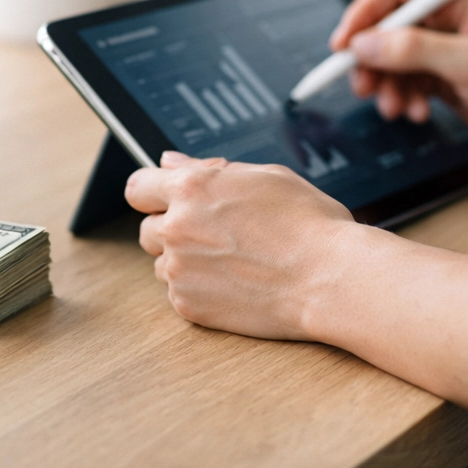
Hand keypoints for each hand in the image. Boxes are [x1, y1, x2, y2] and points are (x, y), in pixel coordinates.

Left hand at [125, 152, 357, 338]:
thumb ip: (209, 169)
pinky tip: (235, 283)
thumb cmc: (309, 223)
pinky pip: (178, 293)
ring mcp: (180, 271)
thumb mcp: (265, 176)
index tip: (164, 199)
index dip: (152, 192)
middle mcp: (177, 228)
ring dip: (184, 261)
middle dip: (172, 228)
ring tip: (232, 260)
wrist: (330, 278)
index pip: (137, 187)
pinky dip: (199, 288)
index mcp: (193, 188)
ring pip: (162, 263)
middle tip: (214, 233)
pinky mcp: (189, 306)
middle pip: (147, 229)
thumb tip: (170, 162)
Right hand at [329, 0, 467, 164]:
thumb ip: (414, 50)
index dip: (363, 13)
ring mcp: (448, 47)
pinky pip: (407, 80)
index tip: (343, 46)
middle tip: (362, 86)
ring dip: (386, 83)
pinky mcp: (448, 76)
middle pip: (387, 24)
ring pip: (393, 56)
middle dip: (370, 56)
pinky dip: (403, 96)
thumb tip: (363, 44)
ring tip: (395, 109)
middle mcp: (452, 15)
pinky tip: (416, 114)